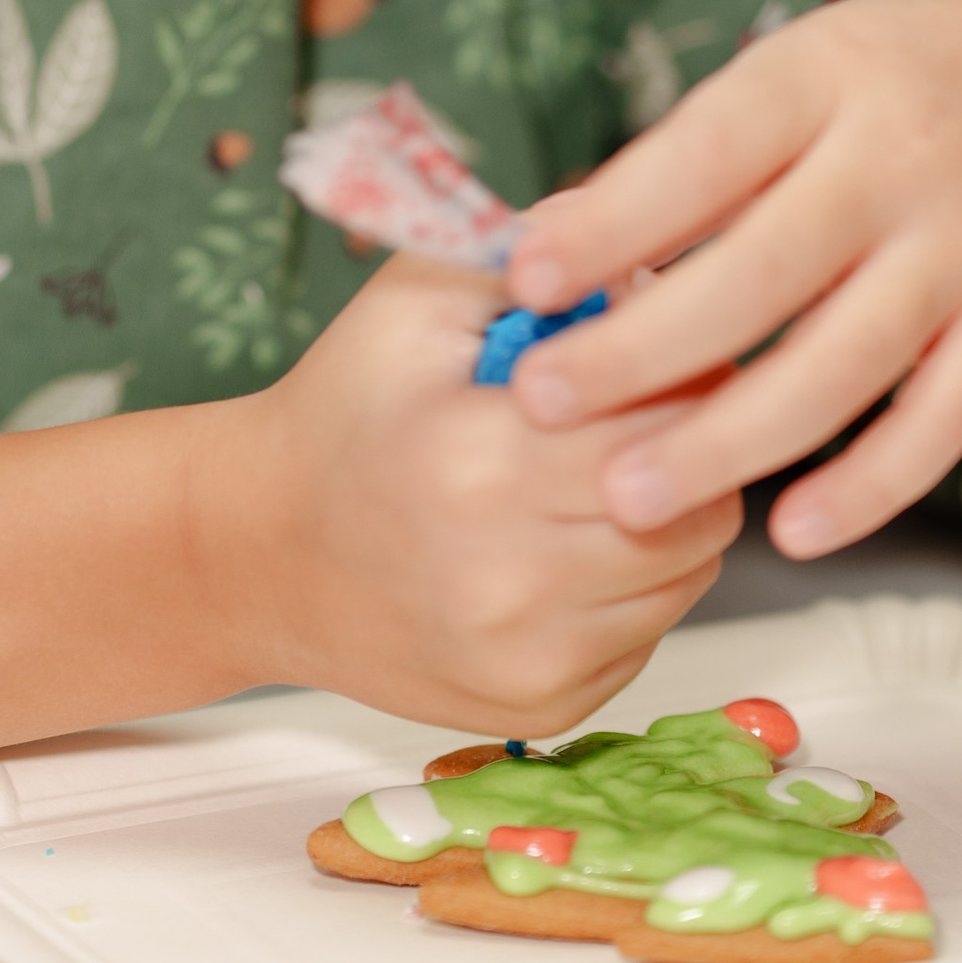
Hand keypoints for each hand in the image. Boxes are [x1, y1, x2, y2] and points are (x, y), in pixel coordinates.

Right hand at [225, 253, 739, 733]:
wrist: (261, 549)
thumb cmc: (346, 410)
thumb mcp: (416, 298)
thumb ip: (535, 255)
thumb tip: (651, 258)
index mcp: (484, 463)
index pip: (673, 424)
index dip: (684, 379)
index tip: (655, 361)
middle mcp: (509, 581)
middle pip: (699, 511)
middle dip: (685, 453)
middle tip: (635, 420)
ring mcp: (526, 659)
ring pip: (688, 578)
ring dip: (665, 523)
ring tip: (592, 483)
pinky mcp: (539, 707)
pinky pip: (648, 635)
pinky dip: (630, 589)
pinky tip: (564, 549)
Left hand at [499, 0, 961, 560]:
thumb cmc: (910, 83)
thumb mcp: (802, 73)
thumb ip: (685, 159)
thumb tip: (547, 239)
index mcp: (824, 77)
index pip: (705, 153)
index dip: (615, 221)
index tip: (525, 277)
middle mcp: (901, 160)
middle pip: (761, 275)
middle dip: (642, 350)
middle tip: (540, 404)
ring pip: (842, 366)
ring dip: (730, 441)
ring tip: (629, 497)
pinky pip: (941, 422)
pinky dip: (867, 485)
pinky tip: (790, 529)